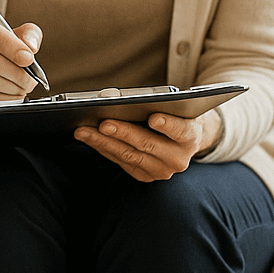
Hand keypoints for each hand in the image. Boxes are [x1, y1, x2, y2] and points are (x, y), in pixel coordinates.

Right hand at [0, 14, 43, 114]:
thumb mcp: (12, 36)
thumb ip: (27, 34)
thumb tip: (31, 47)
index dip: (9, 44)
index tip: (28, 58)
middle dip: (17, 72)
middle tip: (31, 79)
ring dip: (13, 87)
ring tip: (22, 87)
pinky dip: (4, 99)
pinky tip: (11, 95)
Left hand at [74, 109, 222, 181]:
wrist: (182, 137)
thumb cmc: (170, 112)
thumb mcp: (167, 102)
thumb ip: (143, 97)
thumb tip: (108, 96)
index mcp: (191, 136)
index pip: (181, 130)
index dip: (167, 125)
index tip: (154, 118)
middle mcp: (179, 158)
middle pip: (147, 144)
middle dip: (123, 132)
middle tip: (103, 123)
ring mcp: (162, 170)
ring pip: (129, 155)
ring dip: (103, 142)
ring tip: (83, 130)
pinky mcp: (145, 176)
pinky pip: (120, 161)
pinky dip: (102, 148)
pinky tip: (87, 137)